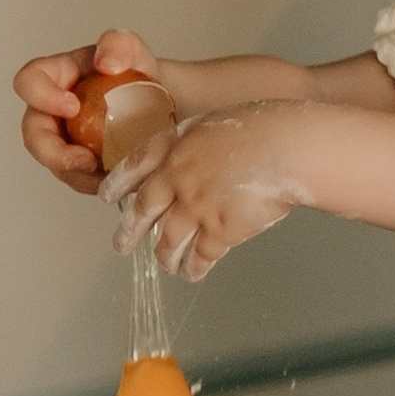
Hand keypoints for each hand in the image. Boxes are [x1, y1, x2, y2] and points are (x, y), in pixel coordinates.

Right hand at [14, 26, 162, 191]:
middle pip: (34, 136)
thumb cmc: (132, 71)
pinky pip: (78, 179)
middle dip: (52, 153)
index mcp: (53, 78)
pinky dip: (94, 182)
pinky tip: (115, 176)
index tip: (72, 106)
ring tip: (104, 172)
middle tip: (84, 159)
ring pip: (55, 164)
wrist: (155, 100)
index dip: (42, 96)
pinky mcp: (78, 165)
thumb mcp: (130, 48)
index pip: (29, 82)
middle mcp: (49, 112)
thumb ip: (118, 44)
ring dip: (76, 174)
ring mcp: (61, 141)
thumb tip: (106, 64)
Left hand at [116, 105, 310, 278]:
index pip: (135, 166)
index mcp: (175, 147)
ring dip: (164, 257)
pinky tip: (192, 274)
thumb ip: (197, 143)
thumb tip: (196, 159)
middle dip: (128, 232)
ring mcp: (195, 208)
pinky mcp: (219, 231)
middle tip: (120, 246)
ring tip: (164, 265)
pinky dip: (194, 268)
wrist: (287, 147)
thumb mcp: (216, 121)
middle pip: (142, 212)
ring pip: (168, 241)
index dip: (118, 183)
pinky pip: (200, 256)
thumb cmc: (264, 127)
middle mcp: (177, 180)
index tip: (107, 197)